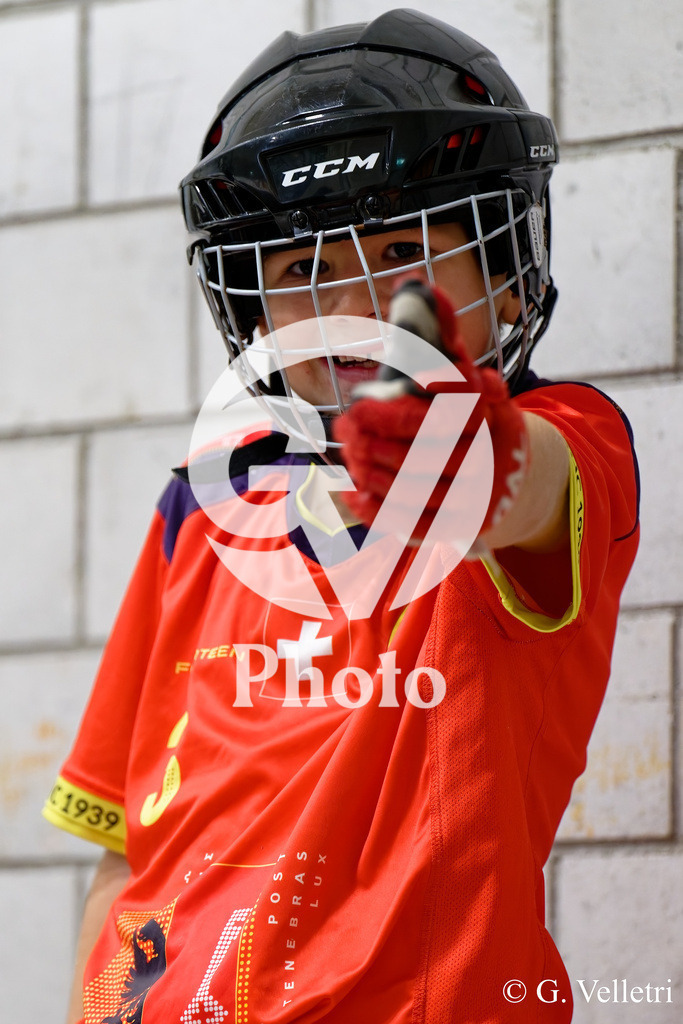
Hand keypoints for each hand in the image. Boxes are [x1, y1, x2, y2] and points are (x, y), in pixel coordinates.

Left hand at [331, 282, 528, 543]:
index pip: (445, 407)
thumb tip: (417, 285)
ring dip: (374, 471)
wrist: (511, 473)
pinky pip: (413, 523)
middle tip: (346, 423)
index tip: (360, 402)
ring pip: (416, 487)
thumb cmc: (475, 414)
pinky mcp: (457, 525)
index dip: (400, 408)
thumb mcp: (466, 371)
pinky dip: (378, 510)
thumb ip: (442, 334)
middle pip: (425, 449)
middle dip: (379, 437)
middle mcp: (483, 453)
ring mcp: (472, 494)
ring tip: (347, 454)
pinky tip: (350, 493)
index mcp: (485, 411)